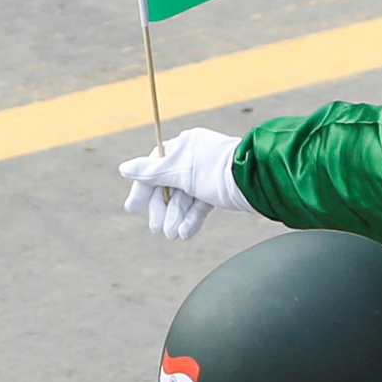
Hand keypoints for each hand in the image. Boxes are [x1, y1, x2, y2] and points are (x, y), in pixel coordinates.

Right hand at [118, 126, 247, 240]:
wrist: (257, 181)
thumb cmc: (216, 170)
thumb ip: (151, 172)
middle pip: (169, 186)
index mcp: (184, 145)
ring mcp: (207, 175)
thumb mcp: (179, 171)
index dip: (143, 188)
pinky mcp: (220, 190)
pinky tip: (185, 233)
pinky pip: (200, 205)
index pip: (154, 167)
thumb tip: (124, 169)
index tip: (133, 208)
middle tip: (156, 229)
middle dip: (162, 209)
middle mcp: (194, 157)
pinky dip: (192, 219)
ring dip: (177, 218)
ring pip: (185, 199)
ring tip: (173, 236)